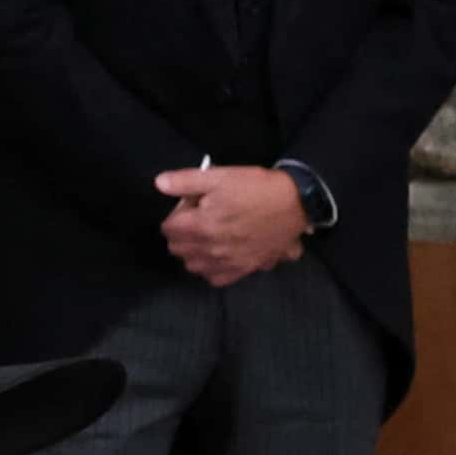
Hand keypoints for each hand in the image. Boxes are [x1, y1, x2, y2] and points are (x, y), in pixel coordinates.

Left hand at [154, 163, 309, 285]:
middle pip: (177, 248)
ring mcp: (226, 263)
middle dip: (182, 233)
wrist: (296, 204)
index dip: (177, 213)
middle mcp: (209, 250)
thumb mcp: (221, 176)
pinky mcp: (243, 270)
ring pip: (193, 265)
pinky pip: (215, 279)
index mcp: (200, 226)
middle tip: (200, 218)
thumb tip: (159, 183)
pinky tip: (220, 255)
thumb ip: (186, 181)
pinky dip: (212, 269)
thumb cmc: (257, 187)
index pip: (168, 228)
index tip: (192, 205)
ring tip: (209, 236)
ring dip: (194, 252)